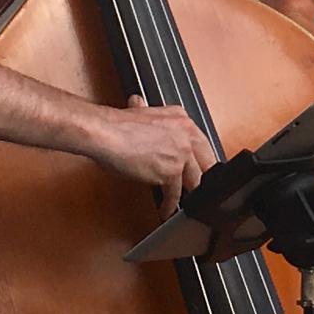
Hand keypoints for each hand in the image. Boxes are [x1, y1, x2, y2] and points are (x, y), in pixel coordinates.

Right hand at [89, 96, 217, 217]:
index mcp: (181, 118)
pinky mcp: (172, 172)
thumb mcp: (138, 112)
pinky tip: (166, 209)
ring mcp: (181, 153)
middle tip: (195, 188)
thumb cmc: (116, 126)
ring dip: (188, 194)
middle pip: (206, 163)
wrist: (107, 134)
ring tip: (183, 202)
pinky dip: (170, 205)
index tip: (198, 168)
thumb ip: (146, 112)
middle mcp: (186, 134)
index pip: (202, 143)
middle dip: (202, 177)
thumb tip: (139, 104)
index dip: (200, 160)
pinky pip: (175, 195)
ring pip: (195, 181)